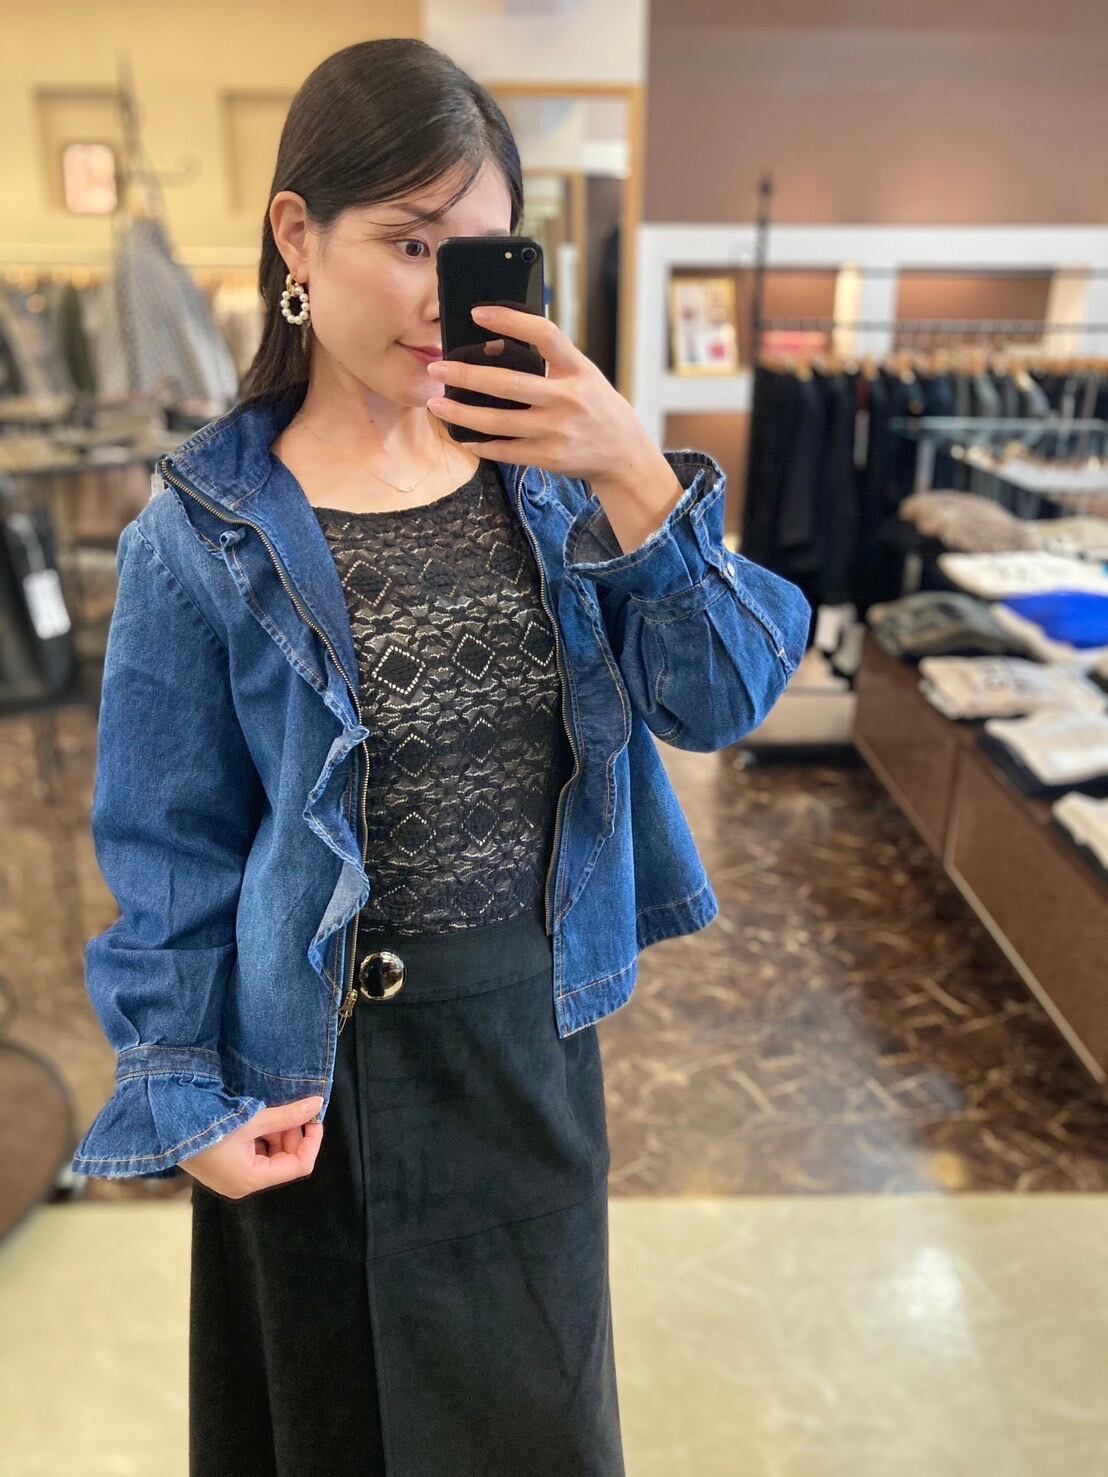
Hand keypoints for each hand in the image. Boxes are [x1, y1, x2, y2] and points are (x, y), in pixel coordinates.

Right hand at [179, 1094, 323, 1198]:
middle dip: (292, 1134)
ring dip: (278, 1133)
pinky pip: (257, 1154)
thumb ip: (287, 1115)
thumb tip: (317, 1105)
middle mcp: (245, 1184)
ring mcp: (235, 1178)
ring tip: (271, 1113)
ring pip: (272, 1156)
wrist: (169, 1126)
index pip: (299, 1166)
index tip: (314, 1118)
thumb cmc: (210, 1125)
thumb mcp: (253, 1119)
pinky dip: (263, 1136)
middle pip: (285, 1161)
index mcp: (252, 1180)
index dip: (312, 1141)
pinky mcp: (227, 1168)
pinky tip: (258, 1119)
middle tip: (291, 1109)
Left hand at [424, 305, 655, 482]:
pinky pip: (507, 451)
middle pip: (509, 384)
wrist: (623, 455)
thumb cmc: (596, 407)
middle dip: (467, 375)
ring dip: (462, 414)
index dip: (510, 320)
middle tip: (437, 368)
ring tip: (436, 405)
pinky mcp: (550, 457)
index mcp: (579, 369)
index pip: (544, 334)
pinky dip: (482, 444)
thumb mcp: (584, 376)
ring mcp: (559, 431)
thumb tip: (496, 344)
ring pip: (499, 423)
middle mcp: (569, 399)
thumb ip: (551, 362)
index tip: (476, 313)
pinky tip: (464, 436)